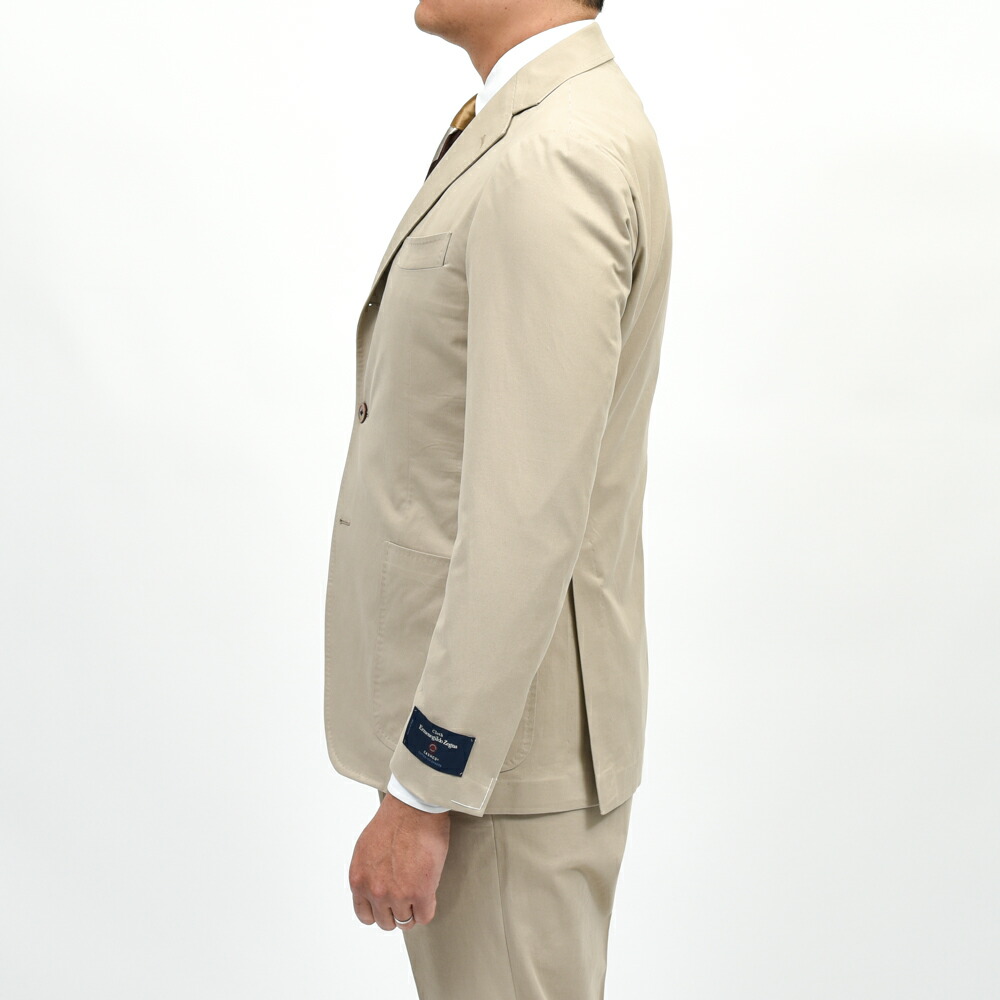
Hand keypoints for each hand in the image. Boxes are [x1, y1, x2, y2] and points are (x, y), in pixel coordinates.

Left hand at [349, 791, 450, 929]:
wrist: (413, 806)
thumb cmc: (394, 819)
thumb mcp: (367, 849)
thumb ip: (368, 872)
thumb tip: (375, 885)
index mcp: (359, 880)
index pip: (365, 915)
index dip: (379, 910)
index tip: (389, 902)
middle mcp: (375, 891)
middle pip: (386, 922)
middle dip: (396, 911)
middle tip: (407, 896)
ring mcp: (397, 895)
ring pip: (405, 922)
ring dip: (413, 910)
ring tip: (419, 892)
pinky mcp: (421, 893)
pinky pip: (424, 916)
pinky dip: (427, 908)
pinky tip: (429, 893)